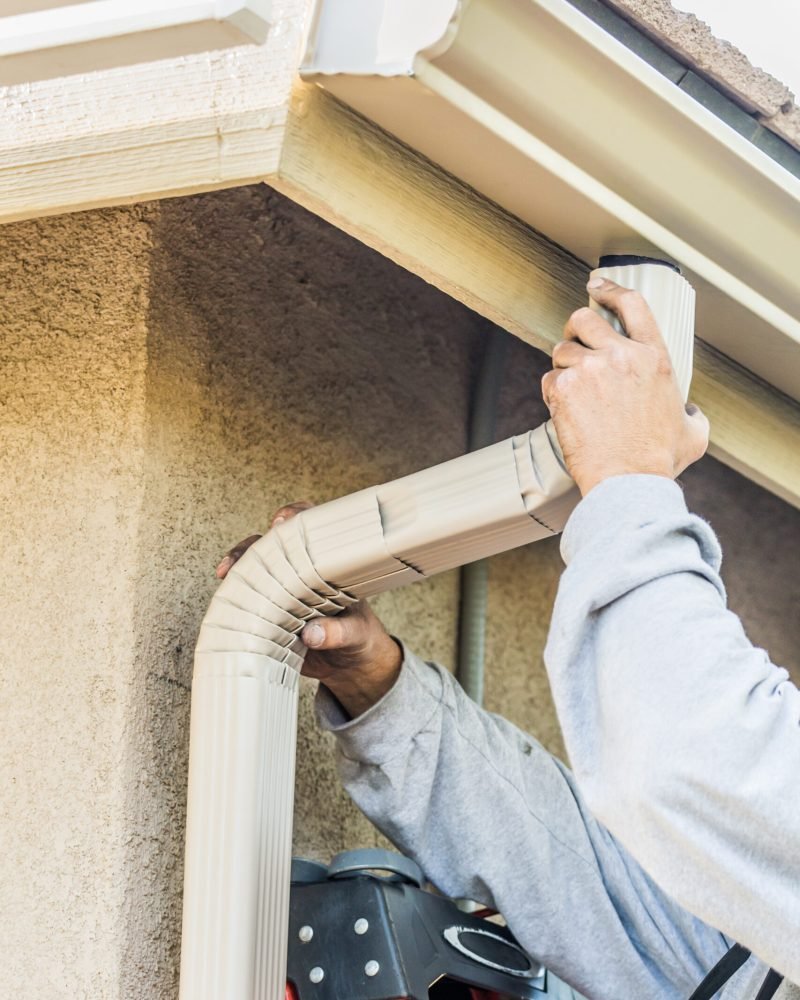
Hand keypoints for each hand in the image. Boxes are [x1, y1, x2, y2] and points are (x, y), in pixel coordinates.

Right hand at [216, 502, 402, 717]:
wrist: (351, 670)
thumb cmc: (360, 638)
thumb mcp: (357, 634)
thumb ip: (339, 632)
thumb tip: (312, 634)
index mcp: (327, 566)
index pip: (311, 529)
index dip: (295, 517)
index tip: (282, 522)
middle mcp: (301, 575)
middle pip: (271, 547)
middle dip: (252, 546)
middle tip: (244, 556)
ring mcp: (282, 595)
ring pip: (252, 572)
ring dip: (237, 570)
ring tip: (228, 574)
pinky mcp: (269, 619)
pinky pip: (246, 604)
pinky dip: (232, 602)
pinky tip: (224, 604)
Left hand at [541, 278, 708, 495]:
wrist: (627, 482)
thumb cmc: (658, 461)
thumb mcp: (693, 432)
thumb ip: (691, 413)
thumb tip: (690, 411)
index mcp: (655, 358)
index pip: (632, 305)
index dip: (611, 289)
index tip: (596, 286)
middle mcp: (622, 356)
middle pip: (584, 319)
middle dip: (575, 329)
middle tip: (575, 345)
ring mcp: (590, 370)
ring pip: (562, 350)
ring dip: (564, 366)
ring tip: (574, 391)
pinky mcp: (564, 389)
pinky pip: (549, 378)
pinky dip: (554, 392)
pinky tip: (566, 411)